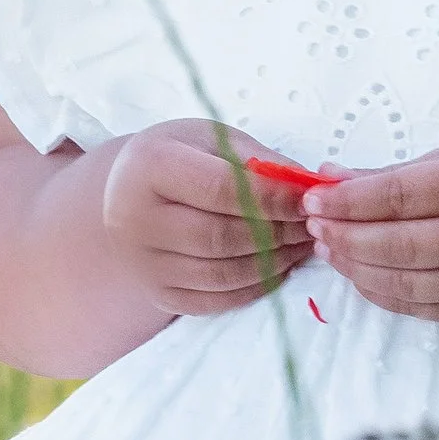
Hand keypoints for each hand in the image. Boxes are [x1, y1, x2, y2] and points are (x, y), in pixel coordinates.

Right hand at [101, 121, 316, 319]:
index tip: (307, 200)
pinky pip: (214, 300)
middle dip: (276, 233)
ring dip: (272, 263)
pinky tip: (277, 268)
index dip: (271, 198)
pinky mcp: (156, 293)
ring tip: (301, 246)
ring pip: (220, 274)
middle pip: (220, 237)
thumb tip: (307, 189)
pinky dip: (254, 288)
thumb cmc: (179, 157)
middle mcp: (135, 218)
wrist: (127, 193)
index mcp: (150, 166)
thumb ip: (259, 161)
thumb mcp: (213, 139)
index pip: (220, 189)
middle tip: (311, 226)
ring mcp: (143, 262)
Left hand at [305, 138, 438, 324]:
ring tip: (331, 251)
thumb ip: (402, 171)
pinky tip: (362, 278)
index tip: (314, 198)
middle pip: (398, 244)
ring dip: (358, 269)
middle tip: (314, 227)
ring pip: (407, 283)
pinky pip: (425, 309)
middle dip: (346, 237)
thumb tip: (334, 177)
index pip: (400, 196)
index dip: (350, 200)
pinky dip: (385, 295)